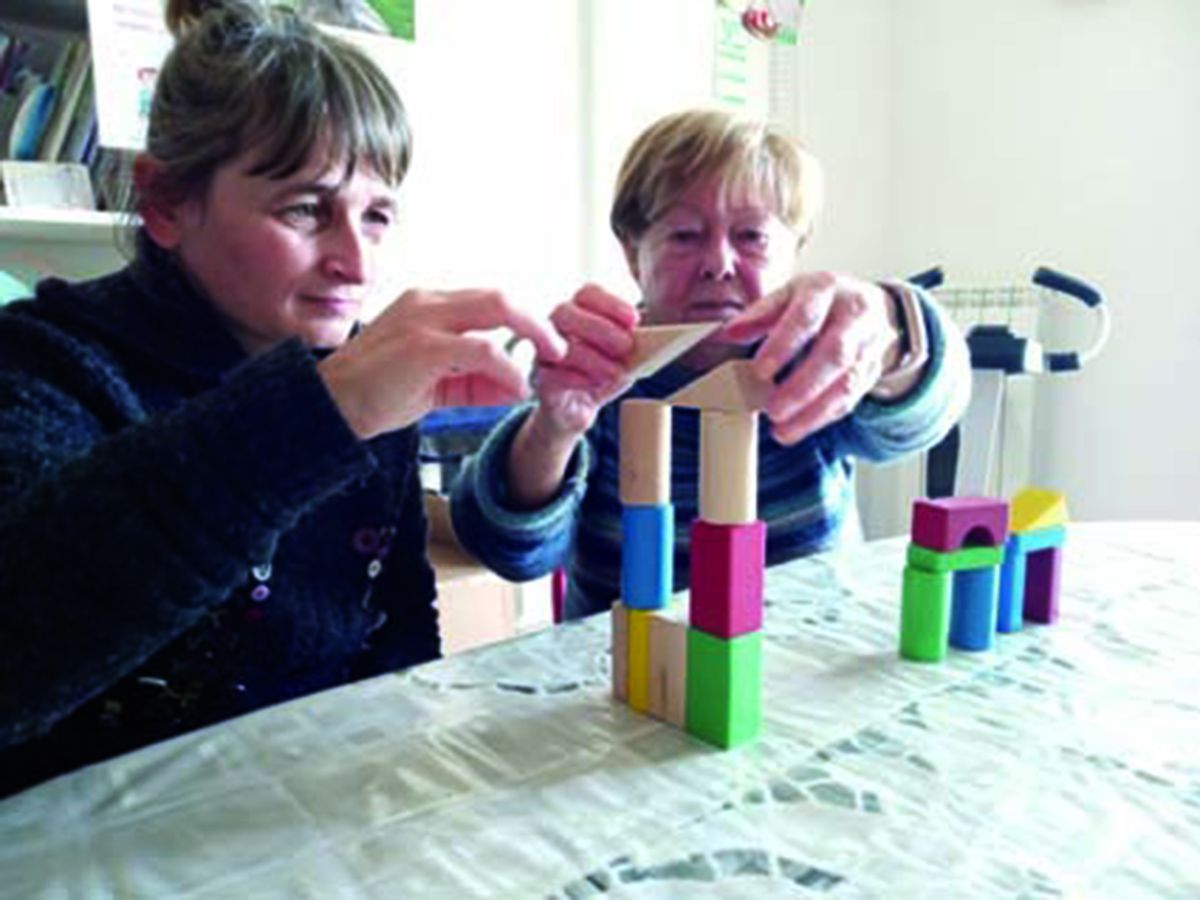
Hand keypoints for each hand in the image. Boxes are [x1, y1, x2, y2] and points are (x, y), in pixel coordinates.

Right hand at [318, 288, 564, 439]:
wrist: (328, 409)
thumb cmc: (375, 395)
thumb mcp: (435, 385)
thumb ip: (475, 380)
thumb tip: (518, 385)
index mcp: (427, 305)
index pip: (488, 302)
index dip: (522, 321)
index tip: (545, 345)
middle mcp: (427, 303)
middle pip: (499, 296)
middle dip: (537, 321)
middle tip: (561, 348)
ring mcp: (424, 320)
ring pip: (496, 310)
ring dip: (532, 336)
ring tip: (550, 364)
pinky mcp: (423, 347)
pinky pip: (482, 350)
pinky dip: (507, 368)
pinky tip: (517, 389)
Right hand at [529, 284, 639, 439]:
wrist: (578, 408)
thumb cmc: (600, 374)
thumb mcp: (623, 357)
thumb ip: (633, 345)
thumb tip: (650, 339)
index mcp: (578, 312)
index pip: (588, 294)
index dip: (610, 304)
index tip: (634, 319)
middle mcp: (555, 327)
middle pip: (566, 312)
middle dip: (600, 328)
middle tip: (626, 346)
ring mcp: (544, 353)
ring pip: (559, 344)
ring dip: (592, 358)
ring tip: (615, 372)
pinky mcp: (540, 380)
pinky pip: (551, 374)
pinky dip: (577, 378)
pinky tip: (595, 383)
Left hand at [721, 271, 901, 444]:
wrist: (872, 308)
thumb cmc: (821, 302)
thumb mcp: (790, 294)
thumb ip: (761, 313)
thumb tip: (730, 332)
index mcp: (827, 289)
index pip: (806, 317)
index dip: (783, 345)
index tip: (760, 370)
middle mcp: (854, 316)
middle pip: (834, 354)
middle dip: (802, 386)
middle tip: (772, 410)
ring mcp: (868, 346)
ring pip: (847, 383)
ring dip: (813, 411)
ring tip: (781, 430)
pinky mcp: (871, 372)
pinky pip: (850, 399)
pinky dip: (822, 417)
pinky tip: (797, 428)